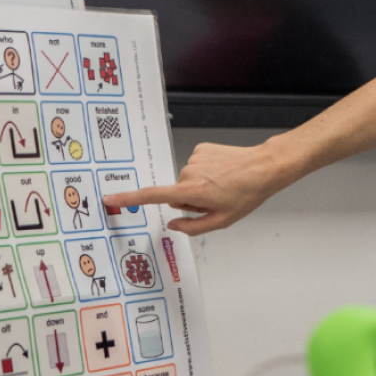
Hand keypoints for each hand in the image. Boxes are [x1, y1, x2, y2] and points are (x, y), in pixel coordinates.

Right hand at [104, 142, 292, 235]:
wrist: (264, 167)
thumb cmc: (247, 194)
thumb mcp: (222, 220)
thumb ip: (193, 227)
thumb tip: (173, 224)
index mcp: (191, 191)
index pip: (152, 197)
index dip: (129, 198)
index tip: (110, 198)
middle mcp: (188, 172)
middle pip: (177, 193)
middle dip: (191, 200)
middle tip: (216, 199)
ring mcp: (194, 158)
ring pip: (187, 180)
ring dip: (200, 186)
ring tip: (223, 185)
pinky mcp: (201, 148)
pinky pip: (196, 166)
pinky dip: (206, 172)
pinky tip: (223, 173)